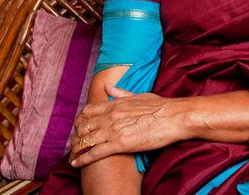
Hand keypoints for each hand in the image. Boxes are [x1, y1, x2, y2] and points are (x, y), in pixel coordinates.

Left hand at [69, 85, 186, 167]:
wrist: (175, 117)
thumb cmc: (161, 106)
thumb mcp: (139, 96)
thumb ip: (121, 93)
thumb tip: (107, 86)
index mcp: (115, 104)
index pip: (87, 111)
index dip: (79, 120)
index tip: (79, 127)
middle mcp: (111, 116)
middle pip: (82, 126)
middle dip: (76, 136)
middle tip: (75, 143)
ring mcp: (113, 130)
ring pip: (85, 140)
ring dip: (76, 149)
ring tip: (73, 155)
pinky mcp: (119, 144)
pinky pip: (94, 153)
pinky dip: (82, 159)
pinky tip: (76, 163)